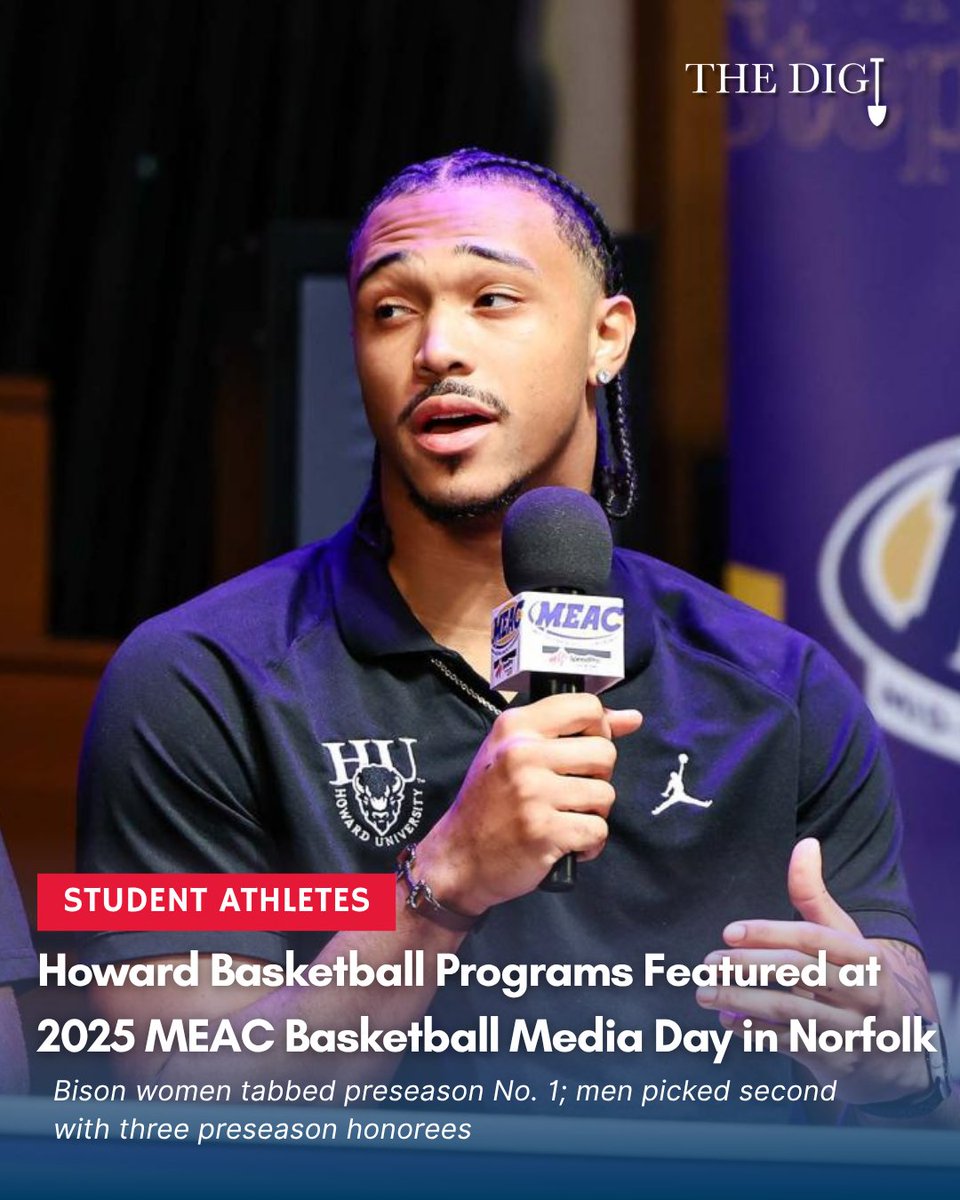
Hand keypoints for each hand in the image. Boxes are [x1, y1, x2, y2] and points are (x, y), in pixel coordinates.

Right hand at [416, 693, 641, 915]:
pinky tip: (565, 843)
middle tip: (571, 792)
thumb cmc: (491, 802)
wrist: (458, 857)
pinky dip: (589, 843)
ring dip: (594, 813)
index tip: (585, 748)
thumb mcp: (517, 753)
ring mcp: (533, 793)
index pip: (586, 707)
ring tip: (565, 818)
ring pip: (606, 794)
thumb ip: (571, 731)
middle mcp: (523, 754)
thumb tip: (633, 718)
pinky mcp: (543, 831)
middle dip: (598, 777)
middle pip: (605, 752)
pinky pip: (598, 831)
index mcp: (516, 726)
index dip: (600, 728)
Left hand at [696, 837, 933, 1104]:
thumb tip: (805, 844)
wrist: (898, 1047)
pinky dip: (752, 1032)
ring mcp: (849, 1030)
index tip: (728, 931)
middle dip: (747, 966)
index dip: (768, 932)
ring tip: (705, 992)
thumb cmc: (860, 978)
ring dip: (740, 1000)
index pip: (811, 939)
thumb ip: (815, 896)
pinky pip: (786, 1044)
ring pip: (788, 1011)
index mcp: (865, 957)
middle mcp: (862, 993)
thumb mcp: (846, 937)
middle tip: (709, 962)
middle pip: (797, 973)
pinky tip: (726, 1020)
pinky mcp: (834, 1059)